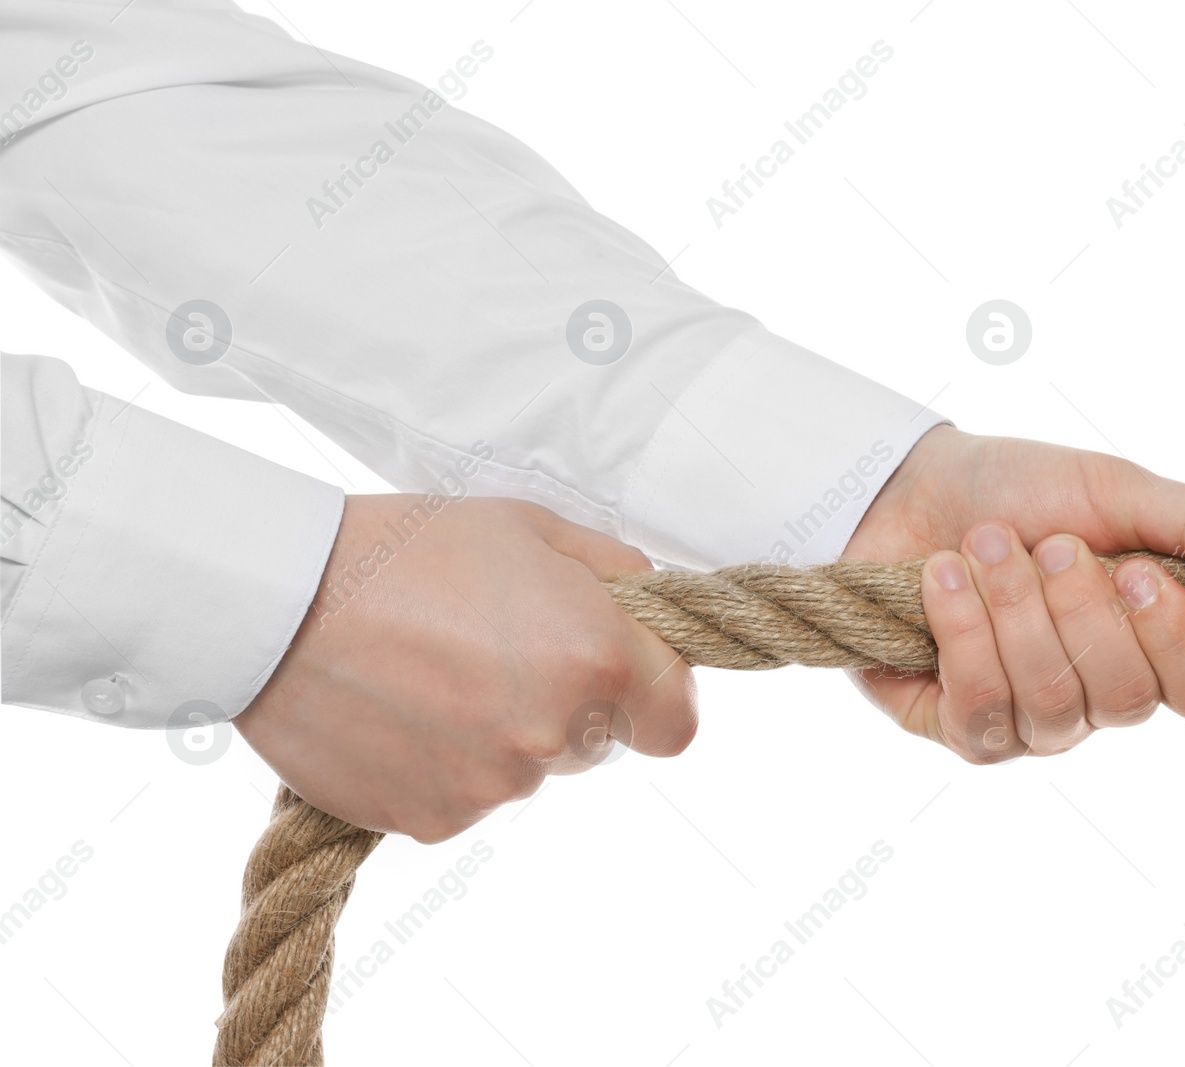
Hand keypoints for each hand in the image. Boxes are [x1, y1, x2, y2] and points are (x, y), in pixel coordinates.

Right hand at [235, 495, 695, 841]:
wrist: (275, 602)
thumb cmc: (404, 550)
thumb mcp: (529, 527)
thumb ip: (612, 570)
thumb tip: (650, 604)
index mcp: (598, 658)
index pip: (676, 723)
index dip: (655, 697)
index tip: (621, 674)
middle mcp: (556, 734)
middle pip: (597, 744)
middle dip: (566, 704)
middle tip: (493, 649)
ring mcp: (494, 786)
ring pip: (527, 771)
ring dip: (499, 736)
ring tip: (429, 674)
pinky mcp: (435, 822)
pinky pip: (465, 799)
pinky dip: (443, 767)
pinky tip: (398, 712)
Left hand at [842, 426, 1184, 762]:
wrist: (910, 488)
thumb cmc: (1023, 490)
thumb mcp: (1119, 489)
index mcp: (1157, 645)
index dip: (1180, 640)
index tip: (1139, 570)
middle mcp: (1102, 698)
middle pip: (1126, 698)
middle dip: (1079, 607)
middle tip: (1050, 544)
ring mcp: (1035, 724)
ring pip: (1051, 701)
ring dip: (1014, 608)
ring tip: (985, 544)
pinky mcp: (964, 730)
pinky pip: (982, 714)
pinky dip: (963, 633)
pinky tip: (943, 579)